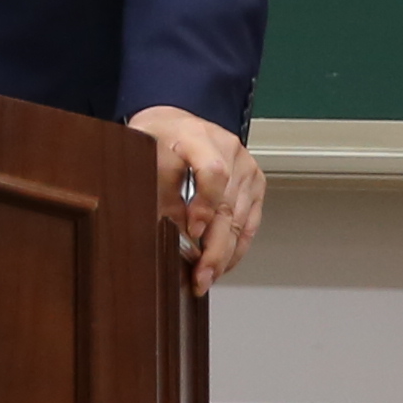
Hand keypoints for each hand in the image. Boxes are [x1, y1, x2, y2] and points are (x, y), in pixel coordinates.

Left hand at [127, 108, 264, 291]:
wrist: (175, 124)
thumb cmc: (159, 139)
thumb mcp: (146, 157)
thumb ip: (162, 193)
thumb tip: (176, 236)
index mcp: (198, 136)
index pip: (213, 171)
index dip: (204, 205)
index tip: (192, 231)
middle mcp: (229, 149)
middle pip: (228, 205)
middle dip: (215, 248)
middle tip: (200, 276)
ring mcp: (246, 166)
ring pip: (240, 219)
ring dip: (224, 254)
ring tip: (207, 277)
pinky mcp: (255, 183)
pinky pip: (249, 222)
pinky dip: (236, 246)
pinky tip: (223, 264)